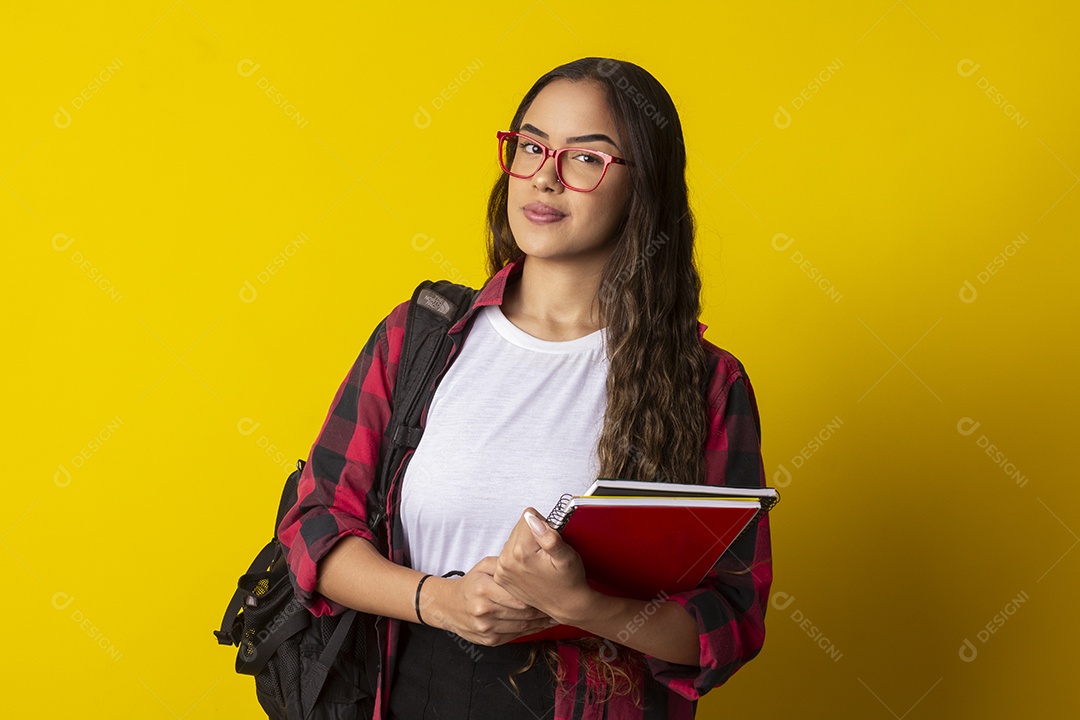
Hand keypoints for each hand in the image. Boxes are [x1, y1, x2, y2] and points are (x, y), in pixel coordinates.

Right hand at [423, 556, 555, 645]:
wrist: (448, 607)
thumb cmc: (470, 584)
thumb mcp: (483, 566)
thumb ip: (505, 564)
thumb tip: (528, 561)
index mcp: (484, 589)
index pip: (518, 596)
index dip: (537, 596)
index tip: (552, 592)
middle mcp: (484, 611)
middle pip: (522, 612)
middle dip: (542, 609)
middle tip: (557, 603)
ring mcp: (486, 628)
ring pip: (522, 626)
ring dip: (540, 622)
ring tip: (554, 615)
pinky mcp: (489, 641)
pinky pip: (516, 636)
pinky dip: (531, 631)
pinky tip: (541, 624)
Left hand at [493, 508, 594, 625]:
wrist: (566, 606)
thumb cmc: (569, 582)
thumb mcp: (567, 556)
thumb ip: (549, 536)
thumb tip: (532, 518)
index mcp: (521, 552)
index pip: (528, 516)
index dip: (544, 525)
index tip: (550, 541)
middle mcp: (506, 561)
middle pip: (519, 527)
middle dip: (534, 535)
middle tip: (547, 553)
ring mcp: (502, 570)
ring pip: (514, 539)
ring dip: (526, 546)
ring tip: (540, 561)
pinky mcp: (501, 577)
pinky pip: (508, 553)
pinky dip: (520, 557)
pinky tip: (531, 567)